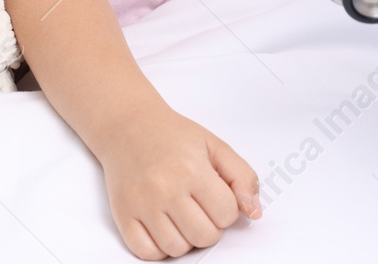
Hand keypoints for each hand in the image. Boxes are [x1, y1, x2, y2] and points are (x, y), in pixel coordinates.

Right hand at [99, 105, 261, 258]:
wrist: (128, 126)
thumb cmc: (173, 136)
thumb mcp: (215, 146)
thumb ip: (242, 177)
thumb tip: (254, 212)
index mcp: (192, 168)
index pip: (226, 214)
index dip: (228, 209)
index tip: (217, 196)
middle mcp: (165, 188)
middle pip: (204, 236)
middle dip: (211, 227)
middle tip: (201, 208)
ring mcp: (142, 204)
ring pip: (177, 248)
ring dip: (186, 239)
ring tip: (183, 217)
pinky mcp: (123, 215)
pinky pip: (147, 253)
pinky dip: (159, 248)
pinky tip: (164, 227)